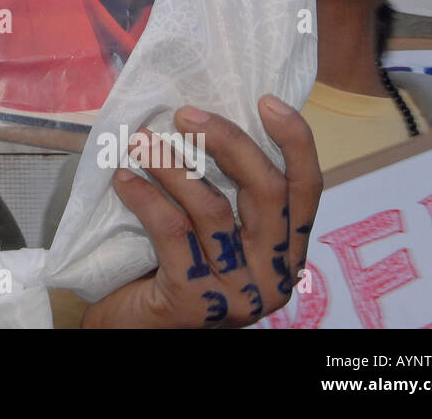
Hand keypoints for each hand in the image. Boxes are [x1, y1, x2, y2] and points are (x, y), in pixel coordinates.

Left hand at [83, 95, 321, 327]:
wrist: (137, 331)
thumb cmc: (173, 270)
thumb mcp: (211, 232)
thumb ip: (226, 193)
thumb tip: (205, 121)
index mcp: (287, 252)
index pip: (307, 190)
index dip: (294, 141)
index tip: (266, 101)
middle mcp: (274, 274)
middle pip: (267, 191)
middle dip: (227, 141)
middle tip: (185, 114)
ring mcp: (238, 292)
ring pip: (213, 208)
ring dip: (172, 165)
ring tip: (140, 142)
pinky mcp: (195, 301)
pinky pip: (172, 231)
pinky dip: (145, 196)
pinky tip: (124, 178)